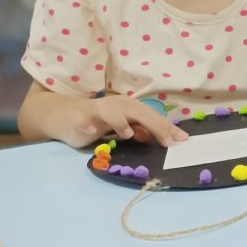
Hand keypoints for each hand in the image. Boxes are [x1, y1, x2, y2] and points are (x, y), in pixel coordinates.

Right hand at [50, 95, 188, 148]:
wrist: (64, 116)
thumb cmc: (97, 122)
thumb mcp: (122, 128)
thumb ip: (138, 131)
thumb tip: (153, 137)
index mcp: (130, 107)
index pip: (152, 117)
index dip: (167, 128)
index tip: (183, 140)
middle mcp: (117, 105)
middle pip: (139, 112)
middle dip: (155, 126)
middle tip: (168, 141)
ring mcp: (97, 109)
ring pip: (112, 112)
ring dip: (120, 122)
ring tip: (128, 134)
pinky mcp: (79, 117)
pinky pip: (84, 120)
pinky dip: (89, 124)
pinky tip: (92, 132)